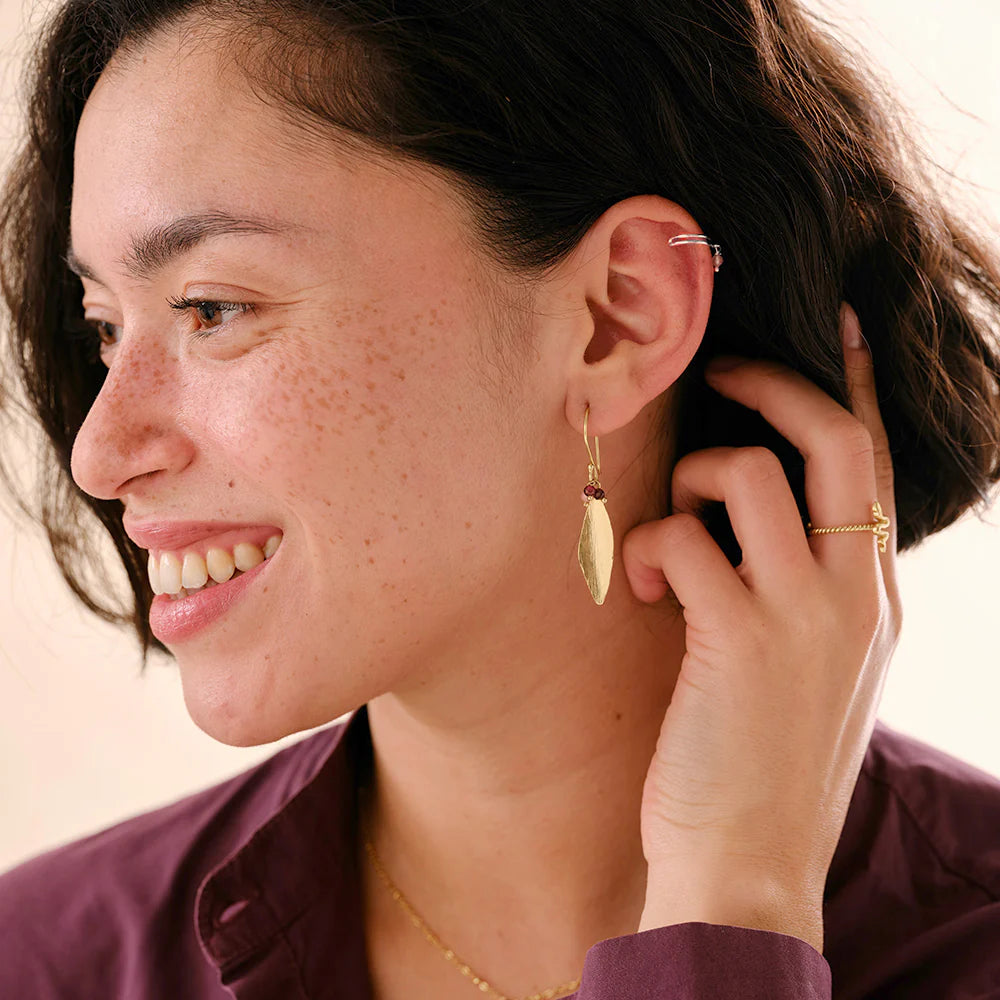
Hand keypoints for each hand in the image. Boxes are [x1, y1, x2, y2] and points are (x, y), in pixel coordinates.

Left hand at [622, 305, 901, 952]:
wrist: (750, 865)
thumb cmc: (766, 762)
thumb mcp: (816, 670)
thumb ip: (808, 593)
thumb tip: (755, 522)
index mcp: (875, 598)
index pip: (879, 464)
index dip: (856, 384)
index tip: (834, 323)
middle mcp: (853, 595)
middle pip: (834, 438)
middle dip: (774, 386)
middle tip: (723, 372)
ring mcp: (801, 616)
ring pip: (746, 474)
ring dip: (689, 480)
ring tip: (667, 535)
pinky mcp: (737, 641)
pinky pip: (683, 539)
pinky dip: (650, 548)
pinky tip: (641, 589)